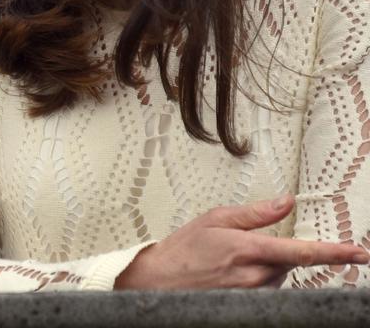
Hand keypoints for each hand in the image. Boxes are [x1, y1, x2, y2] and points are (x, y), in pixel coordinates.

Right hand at [115, 194, 369, 289]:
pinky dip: (259, 281)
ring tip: (232, 263)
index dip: (334, 252)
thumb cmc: (183, 251)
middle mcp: (255, 277)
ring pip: (280, 279)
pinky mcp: (248, 307)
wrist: (159, 282)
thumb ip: (255, 212)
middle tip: (245, 247)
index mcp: (249, 250)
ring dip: (268, 268)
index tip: (358, 252)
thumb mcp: (216, 219)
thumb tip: (285, 201)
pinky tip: (234, 277)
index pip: (302, 252)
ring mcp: (252, 296)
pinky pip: (268, 292)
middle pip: (290, 264)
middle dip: (278, 253)